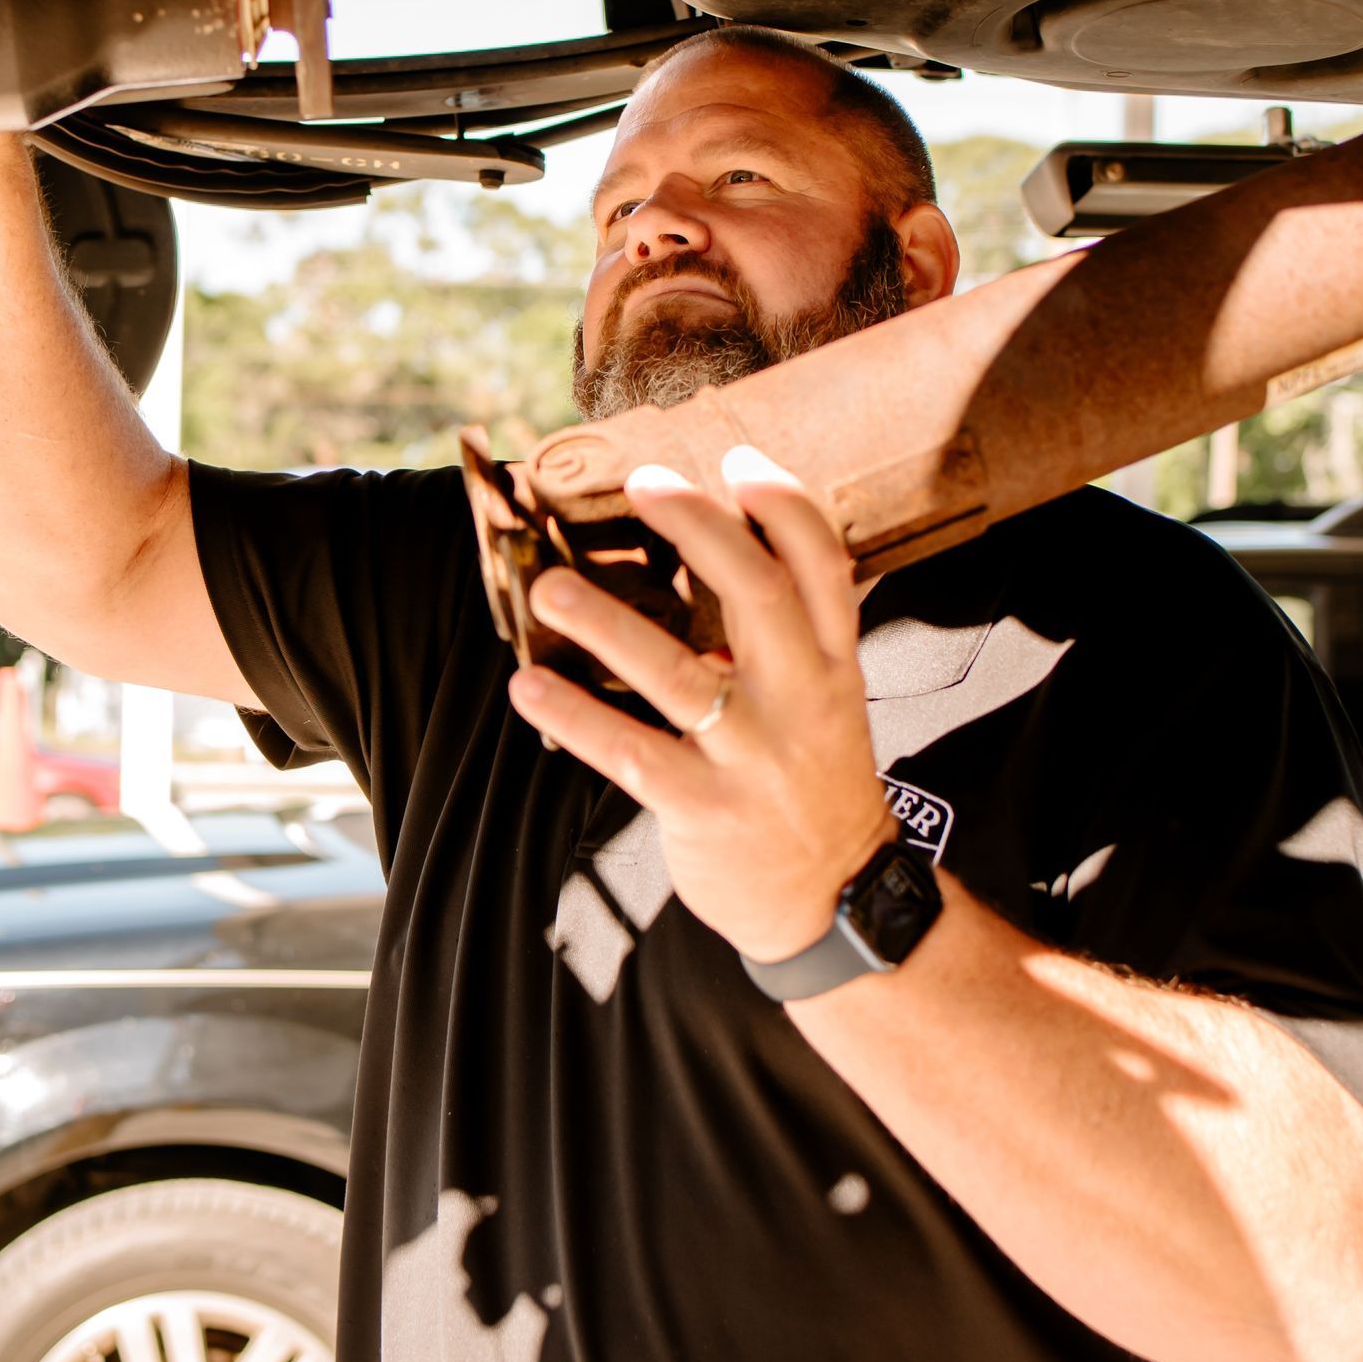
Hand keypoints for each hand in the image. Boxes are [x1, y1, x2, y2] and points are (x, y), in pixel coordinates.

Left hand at [508, 444, 892, 964]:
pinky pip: (632, 754)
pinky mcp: (706, 809)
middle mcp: (802, 700)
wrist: (835, 902)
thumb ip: (781, 634)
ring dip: (608, 626)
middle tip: (644, 482)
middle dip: (701, 530)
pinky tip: (527, 685)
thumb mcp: (824, 699)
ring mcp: (755, 757)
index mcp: (833, 664)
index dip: (784, 506)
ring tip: (547, 590)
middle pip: (760, 595)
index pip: (824, 566)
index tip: (737, 459)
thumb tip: (709, 552)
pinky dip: (576, 717)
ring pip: (679, 675)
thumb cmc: (811, 781)